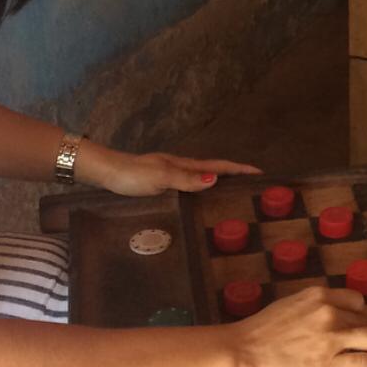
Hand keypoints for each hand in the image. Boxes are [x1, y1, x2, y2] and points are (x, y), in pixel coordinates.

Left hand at [96, 150, 260, 196]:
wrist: (105, 172)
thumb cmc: (132, 175)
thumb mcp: (160, 178)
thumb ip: (186, 180)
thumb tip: (215, 181)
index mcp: (184, 165)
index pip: (218, 166)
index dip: (239, 169)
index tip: (260, 173)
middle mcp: (180, 168)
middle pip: (213, 170)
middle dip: (234, 175)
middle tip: (252, 187)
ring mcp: (169, 174)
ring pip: (200, 178)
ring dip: (217, 183)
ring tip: (231, 196)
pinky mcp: (159, 183)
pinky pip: (188, 186)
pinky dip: (200, 190)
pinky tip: (197, 201)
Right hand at [230, 286, 366, 366]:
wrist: (239, 353)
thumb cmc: (255, 334)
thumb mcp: (288, 308)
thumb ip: (311, 312)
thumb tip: (325, 326)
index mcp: (318, 294)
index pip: (354, 300)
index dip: (363, 314)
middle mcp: (330, 311)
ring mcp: (332, 337)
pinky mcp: (329, 364)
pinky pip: (365, 361)